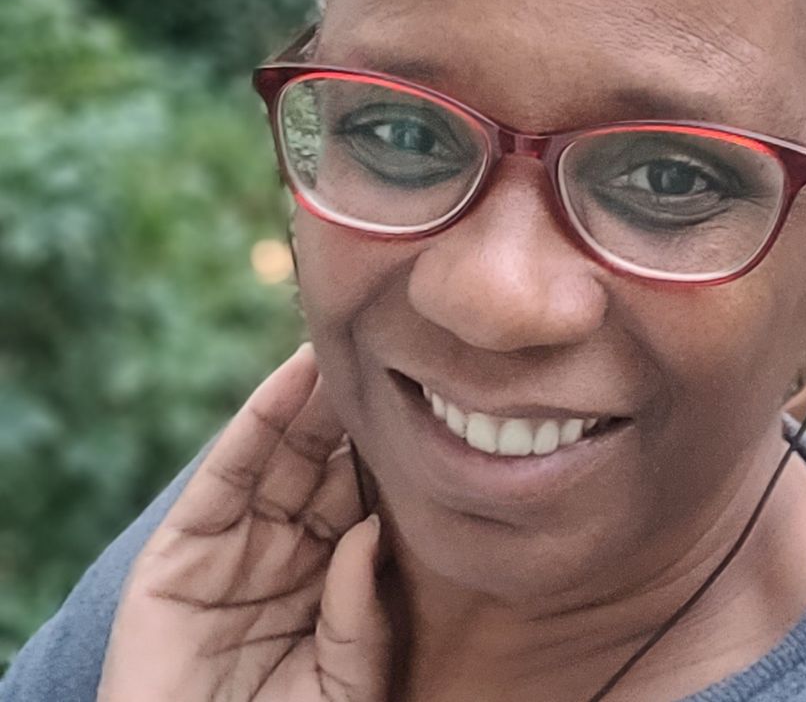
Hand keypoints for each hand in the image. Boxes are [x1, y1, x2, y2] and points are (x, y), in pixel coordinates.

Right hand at [97, 344, 390, 701]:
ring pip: (278, 454)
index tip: (419, 393)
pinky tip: (290, 378)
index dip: (386, 447)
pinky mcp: (180, 550)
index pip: (361, 495)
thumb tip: (370, 531)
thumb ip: (360, 616)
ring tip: (342, 345)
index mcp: (328, 577)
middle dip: (350, 408)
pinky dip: (257, 421)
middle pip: (322, 463)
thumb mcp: (343, 685)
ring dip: (310, 397)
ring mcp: (232, 545)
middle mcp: (284, 550)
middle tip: (383, 348)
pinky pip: (224, 474)